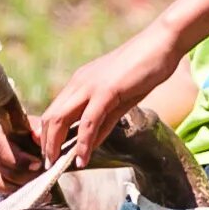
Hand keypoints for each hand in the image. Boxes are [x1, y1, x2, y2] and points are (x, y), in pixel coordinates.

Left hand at [34, 23, 181, 165]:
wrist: (162, 43)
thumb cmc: (144, 69)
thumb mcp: (120, 100)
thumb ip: (104, 121)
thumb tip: (90, 144)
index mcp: (80, 82)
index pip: (54, 112)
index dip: (47, 135)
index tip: (50, 154)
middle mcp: (79, 83)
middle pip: (50, 117)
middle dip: (46, 144)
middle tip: (48, 165)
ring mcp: (91, 85)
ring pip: (61, 119)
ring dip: (56, 146)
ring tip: (57, 166)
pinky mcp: (106, 90)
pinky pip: (88, 121)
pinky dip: (82, 143)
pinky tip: (82, 159)